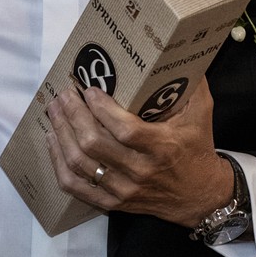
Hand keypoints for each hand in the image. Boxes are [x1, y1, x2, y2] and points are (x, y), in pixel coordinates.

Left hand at [44, 82, 232, 228]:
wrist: (201, 197)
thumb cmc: (197, 149)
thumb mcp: (201, 115)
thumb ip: (192, 85)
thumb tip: (178, 53)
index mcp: (162, 147)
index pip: (124, 130)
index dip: (101, 109)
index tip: (89, 90)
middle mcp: (141, 171)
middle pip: (94, 144)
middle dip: (73, 116)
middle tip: (64, 95)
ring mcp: (124, 189)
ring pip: (81, 164)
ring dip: (61, 135)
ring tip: (54, 112)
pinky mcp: (114, 203)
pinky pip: (77, 187)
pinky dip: (59, 164)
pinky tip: (53, 142)